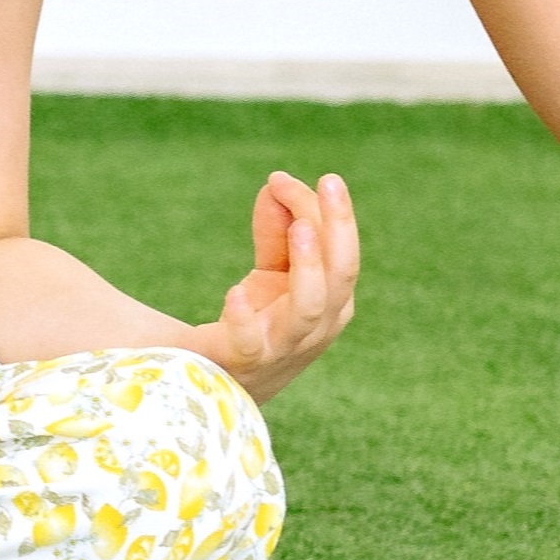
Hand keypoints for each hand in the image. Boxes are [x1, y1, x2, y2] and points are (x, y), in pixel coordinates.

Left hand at [200, 169, 359, 401]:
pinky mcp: (245, 362)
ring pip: (311, 309)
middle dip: (339, 226)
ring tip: (300, 228)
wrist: (217, 381)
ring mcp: (284, 347)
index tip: (285, 179)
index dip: (327, 211)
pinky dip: (244, 317)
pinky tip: (235, 292)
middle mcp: (318, 326)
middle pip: (341, 275)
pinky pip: (251, 343)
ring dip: (309, 266)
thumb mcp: (271, 271)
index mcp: (333, 302)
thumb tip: (277, 182)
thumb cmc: (255, 321)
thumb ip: (277, 228)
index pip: (342, 253)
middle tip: (329, 183)